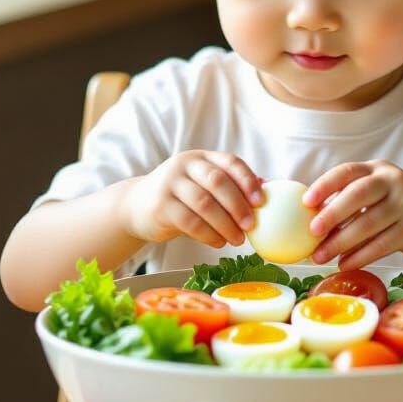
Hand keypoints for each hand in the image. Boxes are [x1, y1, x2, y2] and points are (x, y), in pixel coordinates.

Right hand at [118, 150, 263, 248]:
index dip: (247, 180)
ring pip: (204, 203)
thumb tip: (266, 187)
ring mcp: (170, 183)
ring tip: (238, 240)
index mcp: (202, 158)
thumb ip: (230, 185)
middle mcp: (185, 166)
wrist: (136, 206)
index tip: (261, 201)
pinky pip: (189, 221)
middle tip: (251, 225)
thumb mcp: (202, 185)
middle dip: (238, 205)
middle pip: (217, 181)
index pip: (230, 162)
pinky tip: (218, 242)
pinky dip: (208, 235)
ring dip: (225, 224)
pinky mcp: (160, 205)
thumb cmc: (180, 197)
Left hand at [303, 160, 402, 269]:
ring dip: (341, 243)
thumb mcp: (380, 193)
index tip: (306, 202)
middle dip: (332, 214)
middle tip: (312, 232)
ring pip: (368, 224)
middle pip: (358, 195)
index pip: (347, 172)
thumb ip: (352, 200)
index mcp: (377, 170)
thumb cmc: (401, 206)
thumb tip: (310, 219)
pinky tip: (344, 264)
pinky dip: (360, 256)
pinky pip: (381, 244)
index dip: (325, 185)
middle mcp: (393, 182)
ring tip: (320, 257)